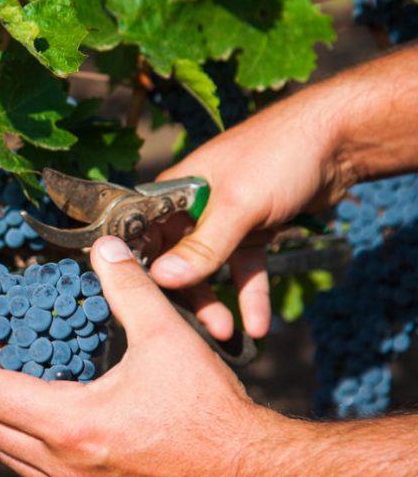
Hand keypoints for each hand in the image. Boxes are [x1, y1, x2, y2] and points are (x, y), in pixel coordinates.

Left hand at [0, 236, 276, 476]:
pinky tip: (50, 422)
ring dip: (3, 417)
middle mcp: (63, 466)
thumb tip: (105, 246)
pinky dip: (28, 448)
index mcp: (69, 424)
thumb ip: (129, 287)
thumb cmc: (209, 410)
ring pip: (11, 456)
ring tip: (16, 379)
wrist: (248, 476)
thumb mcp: (167, 336)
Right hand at [148, 87, 356, 339]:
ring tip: (226, 335)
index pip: (142, 235)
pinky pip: (245, 271)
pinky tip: (257, 325)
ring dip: (216, 303)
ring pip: (210, 271)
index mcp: (173, 192)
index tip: (140, 305)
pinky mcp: (252, 233)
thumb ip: (202, 246)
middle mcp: (191, 208)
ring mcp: (222, 222)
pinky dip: (250, 296)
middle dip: (185, 297)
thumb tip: (162, 279)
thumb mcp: (238, 205)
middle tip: (196, 329)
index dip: (138, 269)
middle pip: (174, 261)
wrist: (339, 140)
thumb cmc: (277, 156)